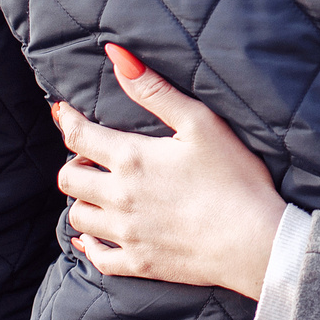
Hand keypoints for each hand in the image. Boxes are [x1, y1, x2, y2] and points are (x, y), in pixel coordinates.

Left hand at [51, 44, 285, 298]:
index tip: (64, 112)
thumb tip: (117, 56)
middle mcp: (119, 197)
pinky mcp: (139, 263)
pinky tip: (94, 236)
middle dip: (74, 162)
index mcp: (132, 159)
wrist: (255, 241)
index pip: (78, 136)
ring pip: (77, 217)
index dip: (67, 120)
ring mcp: (127, 234)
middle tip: (89, 156)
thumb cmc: (235, 177)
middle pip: (68, 179)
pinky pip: (96, 258)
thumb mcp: (200, 123)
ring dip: (82, 200)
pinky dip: (88, 245)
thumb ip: (155, 90)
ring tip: (99, 192)